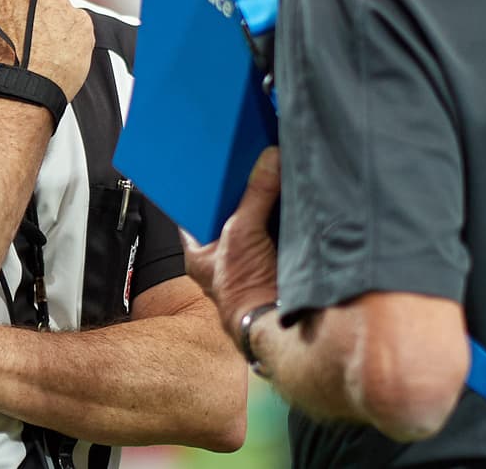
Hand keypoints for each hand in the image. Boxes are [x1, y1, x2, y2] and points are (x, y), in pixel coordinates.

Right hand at [0, 0, 93, 101]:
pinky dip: (72, 36)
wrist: (26, 90)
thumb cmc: (2, 66)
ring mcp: (64, 6)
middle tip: (31, 33)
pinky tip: (58, 51)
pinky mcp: (83, 23)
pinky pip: (78, 24)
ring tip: (44, 47)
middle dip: (38, 8)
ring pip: (61, 9)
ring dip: (56, 23)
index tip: (22, 6)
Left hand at [183, 146, 280, 343]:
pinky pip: (280, 229)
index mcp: (200, 252)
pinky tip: (292, 194)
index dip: (203, 189)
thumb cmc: (244, 293)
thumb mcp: (242, 232)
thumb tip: (267, 161)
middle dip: (242, 190)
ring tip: (272, 171)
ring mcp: (252, 257)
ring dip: (266, 201)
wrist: (279, 324)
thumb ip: (255, 194)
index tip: (213, 164)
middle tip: (250, 162)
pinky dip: (286, 215)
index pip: (194, 211)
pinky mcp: (277, 259)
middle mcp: (224, 255)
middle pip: (231, 212)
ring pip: (257, 219)